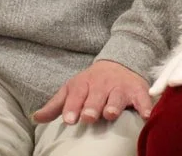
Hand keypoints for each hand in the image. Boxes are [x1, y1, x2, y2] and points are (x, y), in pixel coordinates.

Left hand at [33, 60, 150, 124]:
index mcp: (84, 84)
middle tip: (88, 116)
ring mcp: (121, 87)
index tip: (69, 119)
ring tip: (110, 113)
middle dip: (92, 106)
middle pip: (96, 96)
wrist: (120, 63)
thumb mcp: (73, 89)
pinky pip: (142, 98)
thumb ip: (56, 105)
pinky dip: (145, 106)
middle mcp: (102, 85)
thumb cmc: (92, 83)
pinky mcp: (138, 91)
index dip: (72, 106)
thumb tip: (36, 118)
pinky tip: (145, 114)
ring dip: (114, 105)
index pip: (76, 94)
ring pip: (117, 97)